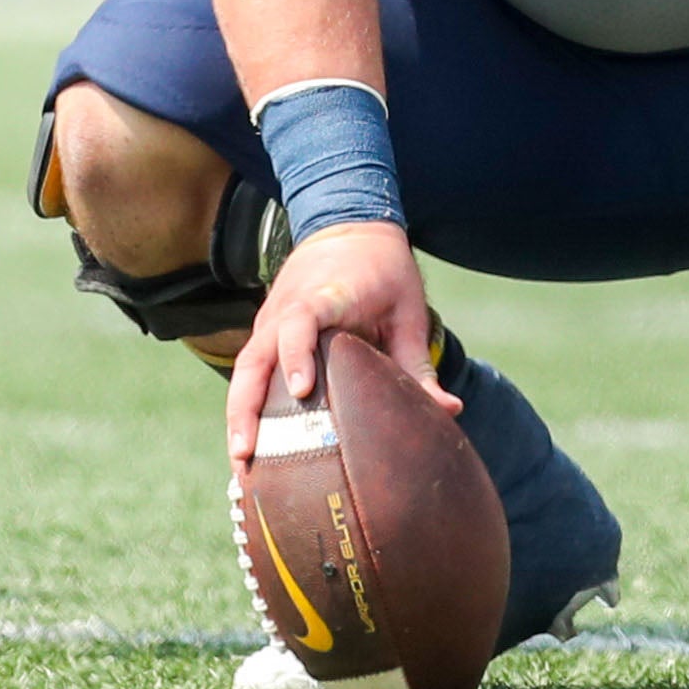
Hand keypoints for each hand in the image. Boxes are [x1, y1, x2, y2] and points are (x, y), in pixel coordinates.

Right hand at [221, 220, 448, 462]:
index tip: (302, 390)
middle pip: (255, 357)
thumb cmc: (384, 270)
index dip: (297, 355)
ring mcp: (271, 320)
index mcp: (325, 296)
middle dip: (246, 406)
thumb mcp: (408, 311)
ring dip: (238, 413)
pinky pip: (250, 370)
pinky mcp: (267, 331)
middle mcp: (287, 309)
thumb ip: (419, 363)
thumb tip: (450, 410)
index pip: (300, 322)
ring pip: (245, 368)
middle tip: (247, 453)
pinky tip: (248, 445)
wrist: (349, 225)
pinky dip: (244, 404)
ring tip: (241, 463)